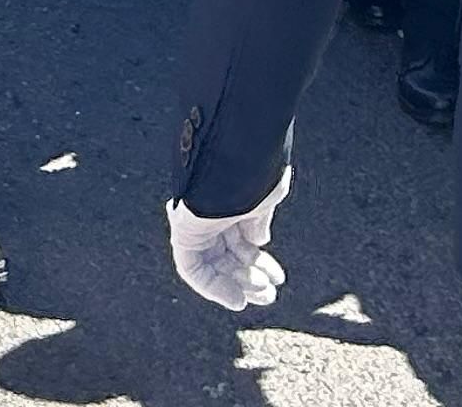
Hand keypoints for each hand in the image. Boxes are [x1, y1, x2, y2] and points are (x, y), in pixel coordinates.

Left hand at [166, 176, 287, 312]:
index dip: (260, 262)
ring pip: (215, 265)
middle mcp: (211, 214)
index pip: (242, 240)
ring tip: (263, 296)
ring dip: (238, 284)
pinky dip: (213, 287)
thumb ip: (259, 222)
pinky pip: (193, 269)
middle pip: (228, 256)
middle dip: (251, 277)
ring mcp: (196, 224)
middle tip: (270, 296)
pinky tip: (237, 300)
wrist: (235, 162)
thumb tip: (259, 241)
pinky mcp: (184, 234)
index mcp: (231, 202)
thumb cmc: (254, 175)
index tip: (278, 278)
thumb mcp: (264, 200)